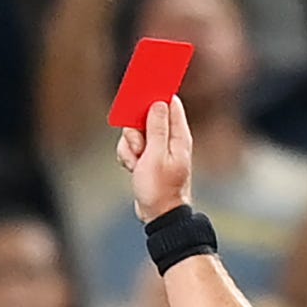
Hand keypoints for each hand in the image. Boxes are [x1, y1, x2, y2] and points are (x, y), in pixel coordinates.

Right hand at [118, 96, 194, 222]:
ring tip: (136, 163)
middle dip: (136, 130)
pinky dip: (128, 156)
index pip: (170, 103)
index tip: (143, 91)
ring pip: (136, 133)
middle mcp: (170, 138)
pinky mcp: (147, 157)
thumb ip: (157, 128)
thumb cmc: (160, 189)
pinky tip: (132, 168)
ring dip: (130, 146)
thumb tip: (159, 103)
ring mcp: (158, 148)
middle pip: (147, 117)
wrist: (158, 215)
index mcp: (178, 135)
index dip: (156, 95)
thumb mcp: (156, 156)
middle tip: (138, 146)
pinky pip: (132, 147)